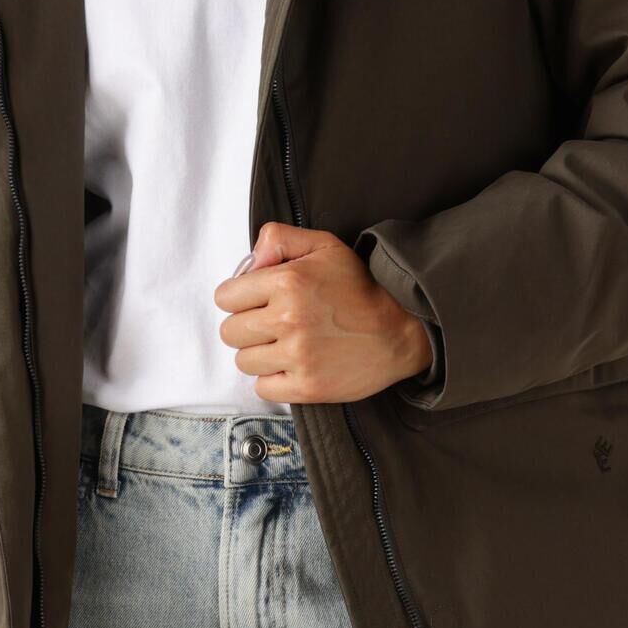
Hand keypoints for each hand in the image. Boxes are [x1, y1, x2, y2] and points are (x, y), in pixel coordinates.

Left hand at [213, 225, 432, 403]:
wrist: (401, 328)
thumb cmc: (361, 288)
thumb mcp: (324, 246)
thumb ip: (279, 240)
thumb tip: (250, 262)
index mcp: (287, 282)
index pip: (226, 298)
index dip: (239, 298)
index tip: (256, 302)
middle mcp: (288, 319)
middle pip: (230, 332)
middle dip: (246, 326)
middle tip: (271, 325)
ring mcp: (297, 356)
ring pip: (244, 361)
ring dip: (259, 354)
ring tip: (284, 345)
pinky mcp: (307, 387)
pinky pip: (263, 388)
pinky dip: (273, 379)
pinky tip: (292, 366)